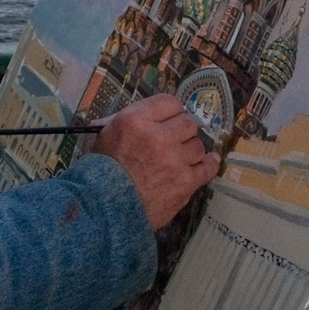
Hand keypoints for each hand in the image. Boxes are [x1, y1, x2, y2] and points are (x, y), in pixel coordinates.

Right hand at [88, 94, 219, 229]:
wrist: (105, 207)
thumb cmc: (100, 169)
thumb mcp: (100, 133)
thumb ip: (122, 120)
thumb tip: (143, 117)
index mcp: (135, 120)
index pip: (168, 102)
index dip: (169, 111)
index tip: (167, 119)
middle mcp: (159, 136)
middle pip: (187, 122)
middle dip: (181, 129)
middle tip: (173, 139)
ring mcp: (176, 160)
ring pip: (198, 145)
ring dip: (189, 149)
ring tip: (179, 156)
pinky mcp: (186, 182)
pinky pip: (207, 167)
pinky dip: (209, 162)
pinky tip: (208, 160)